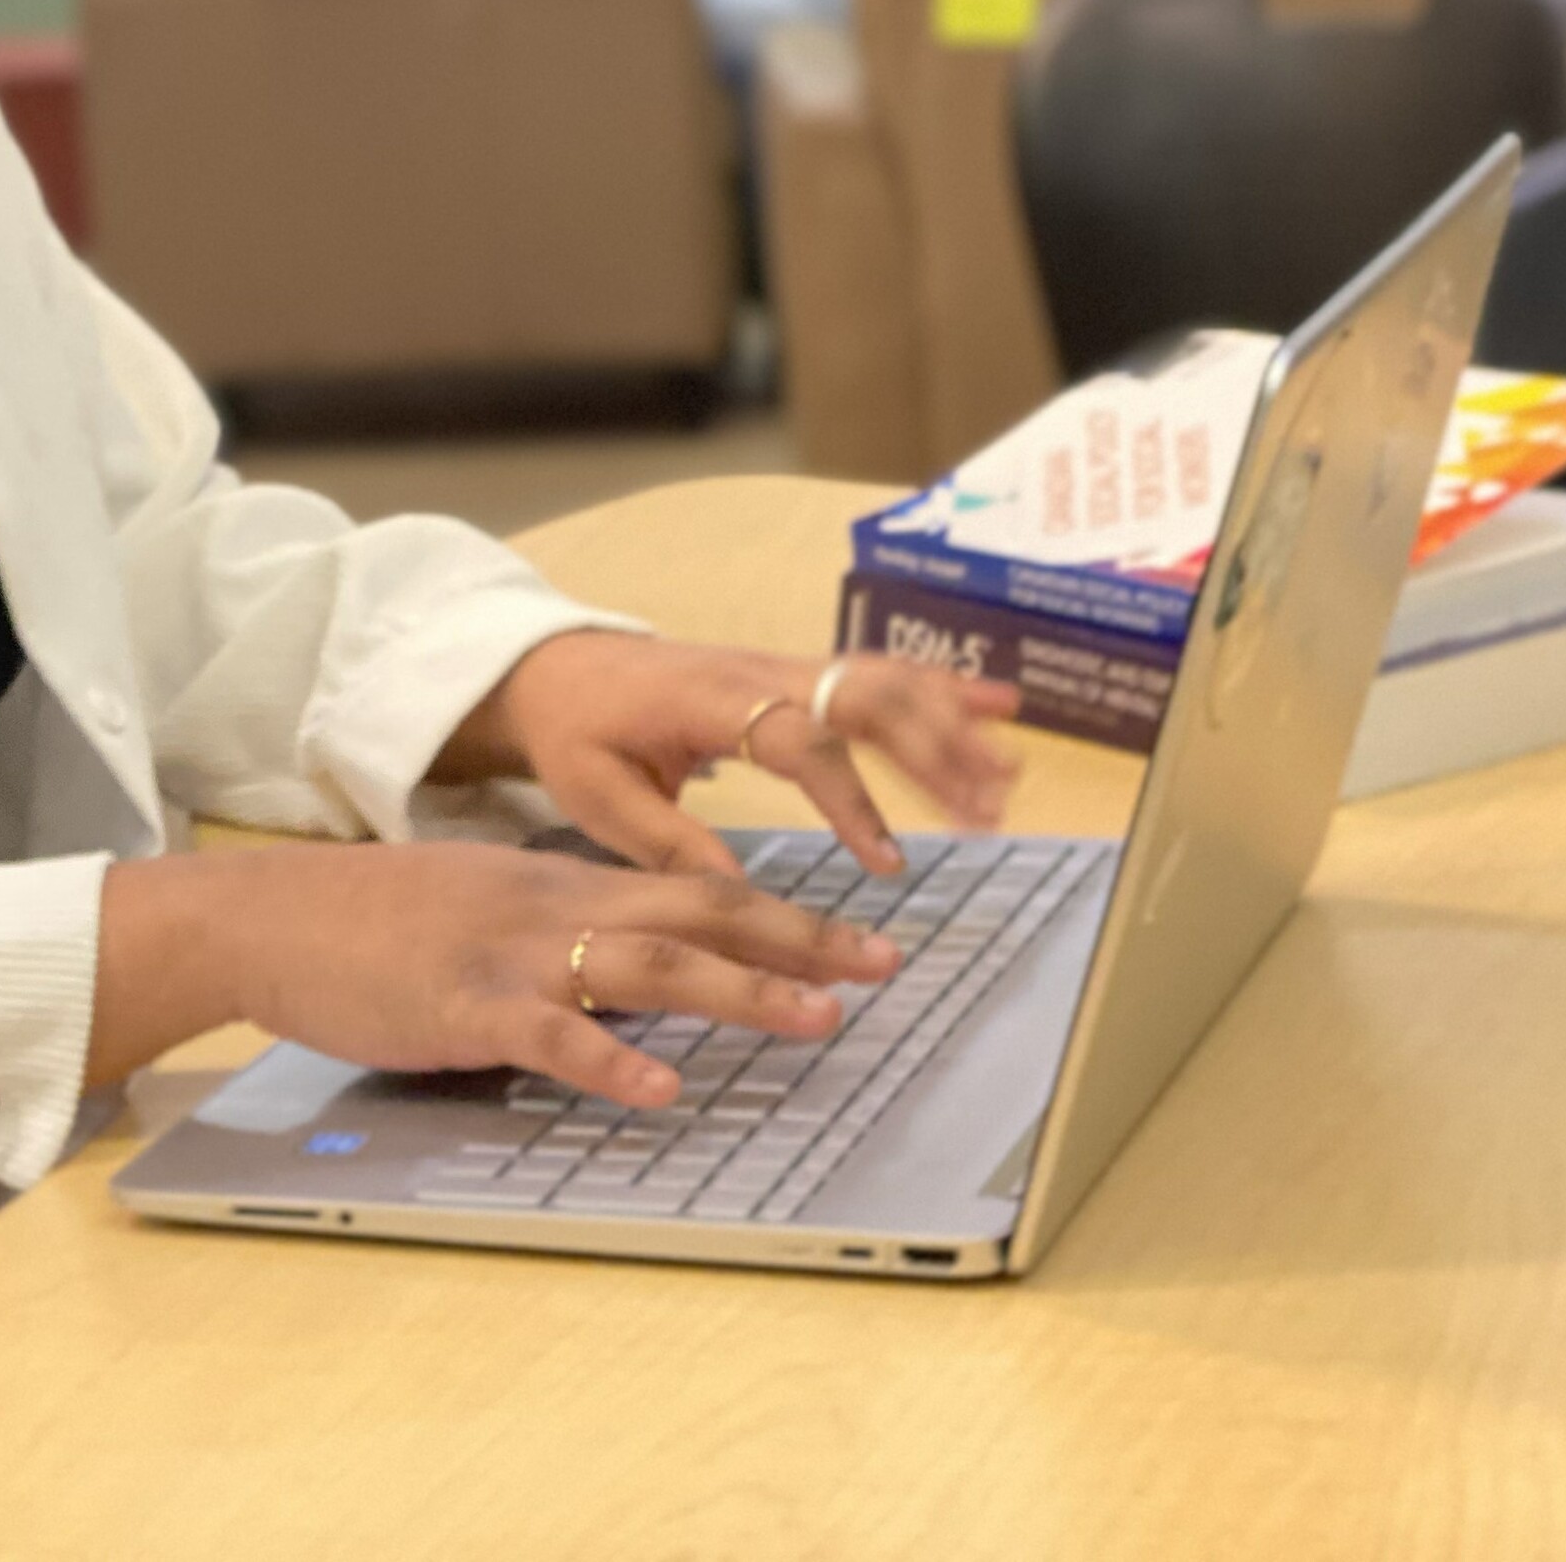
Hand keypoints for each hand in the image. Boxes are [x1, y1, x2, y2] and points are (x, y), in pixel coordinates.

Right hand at [106, 841, 904, 1110]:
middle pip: (703, 912)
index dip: (791, 915)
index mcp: (566, 885)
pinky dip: (614, 1061)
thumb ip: (564, 931)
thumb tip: (637, 968)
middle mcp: (557, 907)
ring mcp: (515, 954)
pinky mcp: (466, 1005)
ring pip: (650, 961)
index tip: (866, 940)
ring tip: (816, 1022)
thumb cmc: (375, 921)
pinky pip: (554, 1033)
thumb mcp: (487, 907)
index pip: (702, 887)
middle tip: (885, 968)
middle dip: (803, 942)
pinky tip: (665, 1090)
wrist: (275, 915)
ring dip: (742, 992)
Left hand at [435, 633, 1022, 880]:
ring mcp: (784, 665)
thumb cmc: (576, 733)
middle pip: (863, 695)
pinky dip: (943, 684)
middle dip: (932, 749)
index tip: (888, 860)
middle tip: (988, 809)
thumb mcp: (598, 795)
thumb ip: (669, 841)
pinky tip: (1003, 705)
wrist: (556, 666)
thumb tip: (743, 899)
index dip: (849, 798)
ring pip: (883, 680)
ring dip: (952, 724)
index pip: (798, 740)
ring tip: (1009, 775)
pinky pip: (877, 670)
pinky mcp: (796, 671)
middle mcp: (760, 673)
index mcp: (710, 701)